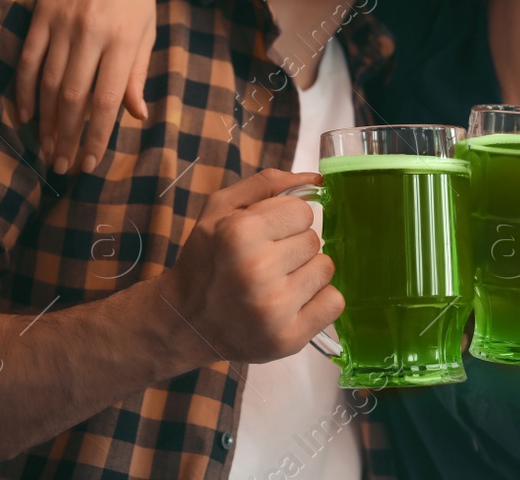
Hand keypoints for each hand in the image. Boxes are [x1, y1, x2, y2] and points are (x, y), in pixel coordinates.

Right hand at [16, 0, 155, 174]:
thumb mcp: (146, 28)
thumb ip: (137, 73)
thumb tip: (136, 116)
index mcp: (123, 40)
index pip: (106, 100)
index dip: (97, 135)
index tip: (91, 161)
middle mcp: (90, 34)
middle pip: (74, 98)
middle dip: (68, 137)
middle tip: (63, 166)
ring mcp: (62, 23)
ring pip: (49, 83)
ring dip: (46, 121)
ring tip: (46, 149)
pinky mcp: (42, 13)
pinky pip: (28, 59)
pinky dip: (25, 89)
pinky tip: (24, 115)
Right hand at [157, 169, 341, 364]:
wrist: (184, 322)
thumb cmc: (205, 260)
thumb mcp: (220, 209)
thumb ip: (268, 184)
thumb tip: (318, 180)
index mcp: (239, 234)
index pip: (303, 211)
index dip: (284, 220)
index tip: (263, 235)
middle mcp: (257, 272)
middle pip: (315, 241)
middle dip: (293, 247)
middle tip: (264, 263)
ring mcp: (274, 310)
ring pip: (327, 270)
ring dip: (306, 273)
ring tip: (275, 283)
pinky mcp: (288, 338)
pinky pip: (335, 303)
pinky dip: (319, 301)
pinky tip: (291, 302)